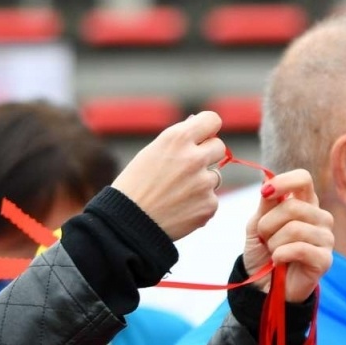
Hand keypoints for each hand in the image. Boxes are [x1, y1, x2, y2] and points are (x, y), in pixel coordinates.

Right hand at [111, 112, 226, 240]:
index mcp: (176, 139)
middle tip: (187, 167)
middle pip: (219, 146)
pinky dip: (199, 204)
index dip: (208, 128)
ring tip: (176, 193)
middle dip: (207, 155)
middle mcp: (194, 158)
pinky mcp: (209, 205)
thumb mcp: (151, 153)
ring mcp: (204, 183)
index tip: (203, 136)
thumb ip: (178, 142)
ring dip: (201, 182)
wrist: (126, 224)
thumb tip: (199, 128)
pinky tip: (179, 209)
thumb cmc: (134, 186)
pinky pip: (211, 199)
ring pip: (215, 176)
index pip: (212, 120)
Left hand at [243, 170, 333, 302]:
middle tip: (265, 239)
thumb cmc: (263, 254)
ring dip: (274, 243)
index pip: (303, 179)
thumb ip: (267, 204)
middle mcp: (320, 218)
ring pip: (295, 228)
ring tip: (273, 252)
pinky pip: (300, 248)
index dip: (284, 182)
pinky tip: (278, 262)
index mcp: (306, 204)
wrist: (264, 287)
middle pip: (293, 206)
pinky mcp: (325, 259)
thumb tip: (269, 181)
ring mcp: (326, 239)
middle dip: (268, 224)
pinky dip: (281, 255)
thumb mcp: (258, 225)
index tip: (265, 193)